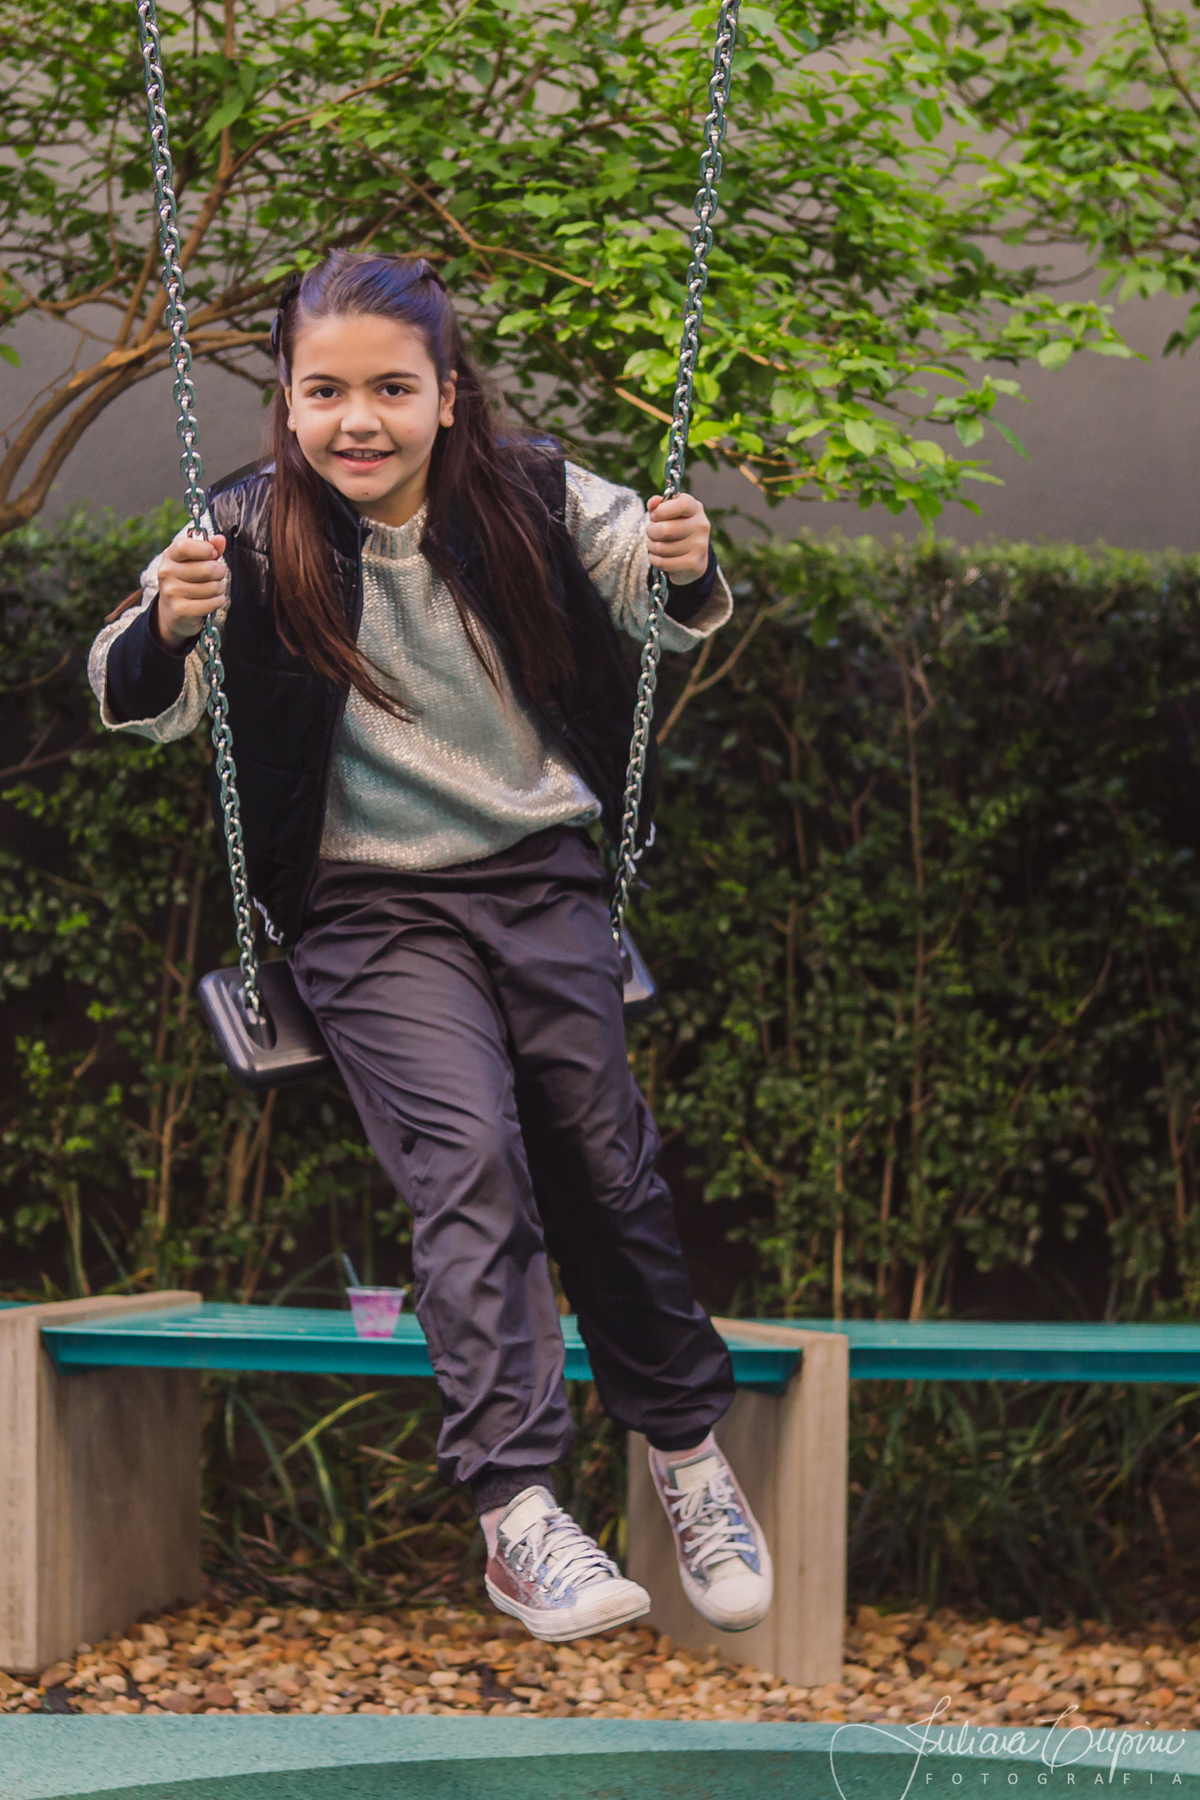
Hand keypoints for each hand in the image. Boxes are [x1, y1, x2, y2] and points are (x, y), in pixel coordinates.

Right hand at [153, 532, 227, 651]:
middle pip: (208, 569)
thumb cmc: (189, 580)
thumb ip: (209, 548)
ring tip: (213, 589)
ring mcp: (172, 592)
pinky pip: (213, 603)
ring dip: (220, 588)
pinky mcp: (181, 610)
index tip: (213, 553)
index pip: (185, 546)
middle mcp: (166, 572)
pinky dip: (218, 601)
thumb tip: (220, 539)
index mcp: (170, 556)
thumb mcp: (195, 561)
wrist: (173, 610)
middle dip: (220, 572)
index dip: (205, 549)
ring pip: (213, 587)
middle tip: (217, 575)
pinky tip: (212, 600)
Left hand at [647, 493, 709, 582]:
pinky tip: (657, 556)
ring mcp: (699, 546)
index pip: (681, 505)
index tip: (654, 516)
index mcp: (695, 508)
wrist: (693, 557)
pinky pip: (663, 562)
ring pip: (661, 548)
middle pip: (665, 530)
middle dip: (651, 532)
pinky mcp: (693, 563)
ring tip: (655, 545)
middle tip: (651, 533)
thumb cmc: (676, 529)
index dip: (661, 510)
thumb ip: (659, 505)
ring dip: (652, 547)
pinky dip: (654, 559)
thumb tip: (653, 502)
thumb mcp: (669, 513)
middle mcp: (700, 526)